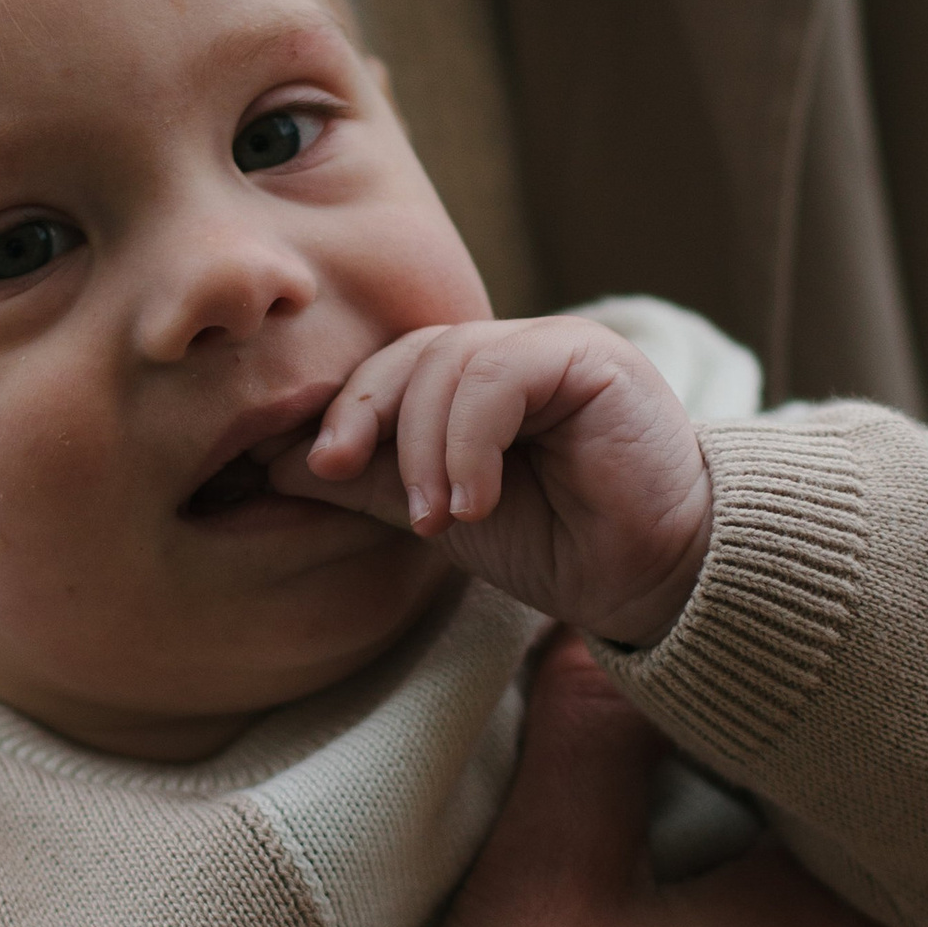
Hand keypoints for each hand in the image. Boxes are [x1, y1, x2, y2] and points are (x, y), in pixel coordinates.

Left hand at [276, 316, 713, 645]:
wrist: (655, 578)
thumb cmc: (559, 546)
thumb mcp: (441, 513)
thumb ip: (370, 482)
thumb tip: (271, 463)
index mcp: (473, 383)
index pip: (389, 369)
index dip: (342, 409)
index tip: (310, 466)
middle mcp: (511, 353)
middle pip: (410, 353)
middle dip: (365, 414)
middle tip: (343, 476)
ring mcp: (553, 348)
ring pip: (450, 360)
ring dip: (425, 446)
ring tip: (438, 519)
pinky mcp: (591, 359)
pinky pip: (501, 375)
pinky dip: (471, 441)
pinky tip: (474, 502)